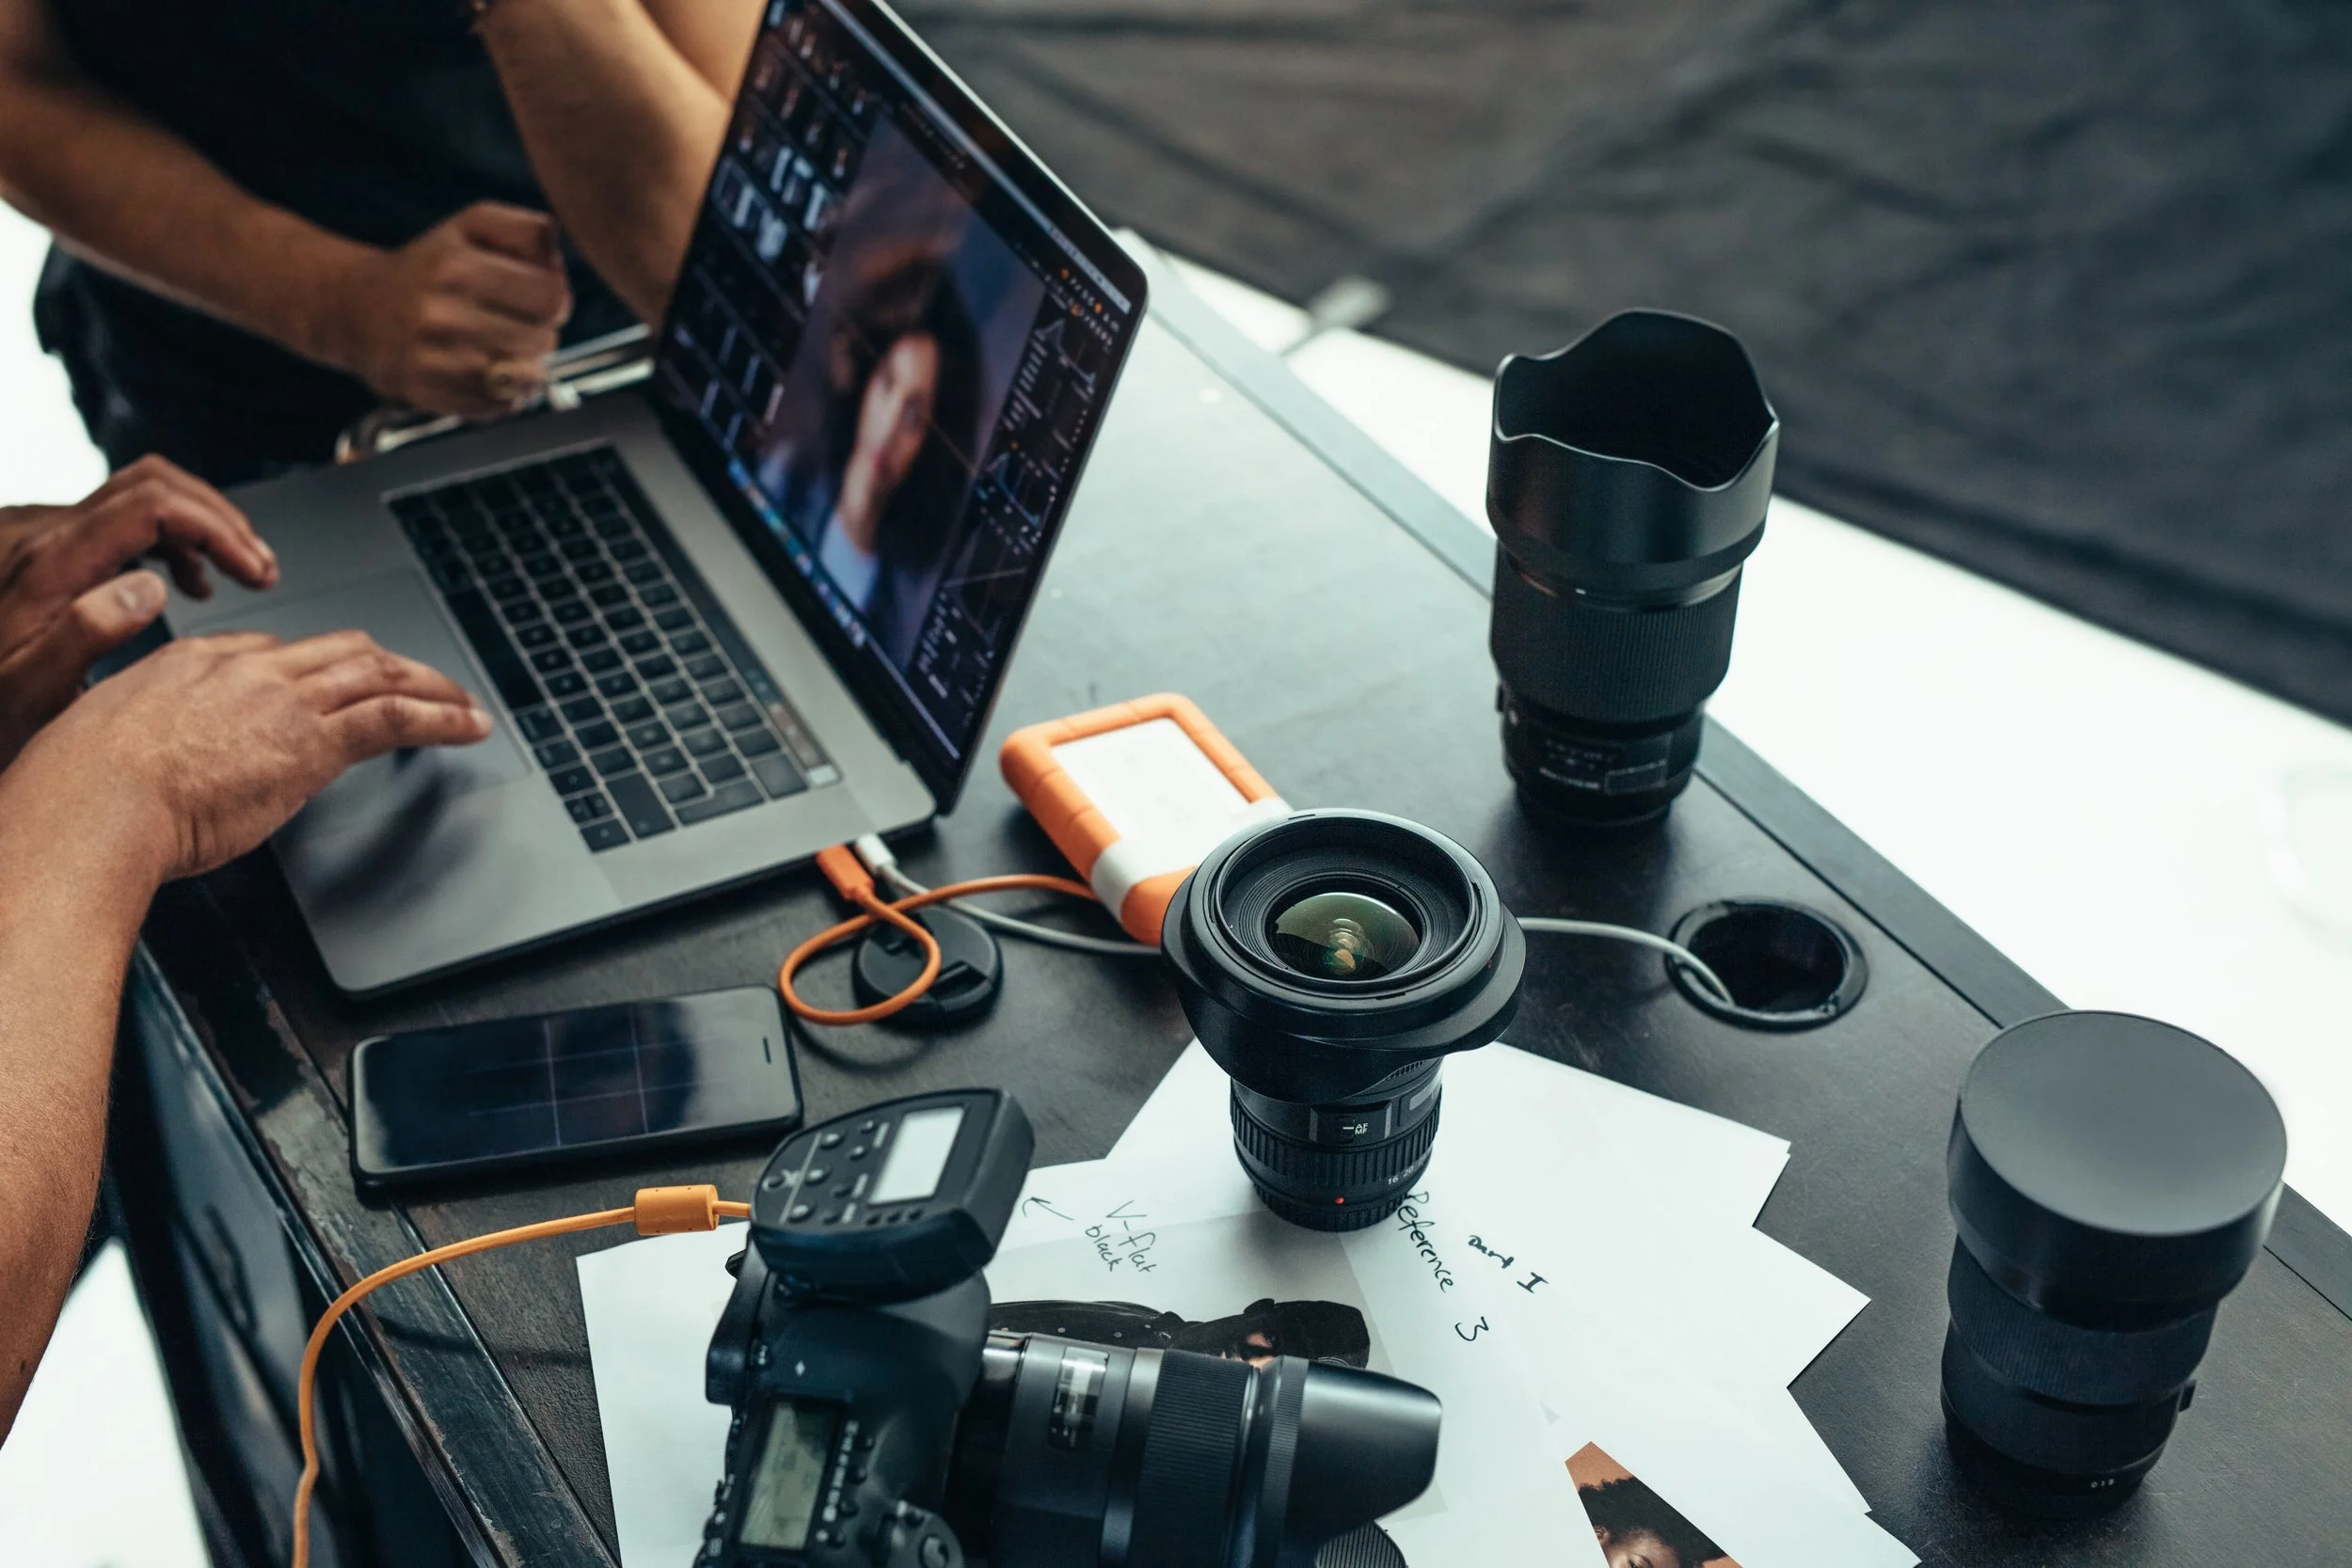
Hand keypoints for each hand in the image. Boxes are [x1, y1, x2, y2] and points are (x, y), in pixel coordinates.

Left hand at [0, 457, 278, 768]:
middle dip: (219, 520)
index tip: (253, 572)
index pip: (153, 504)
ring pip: (140, 494)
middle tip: (259, 569)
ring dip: (199, 526)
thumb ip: (85, 636)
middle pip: (153, 483)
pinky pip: (120, 520)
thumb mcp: (27, 695)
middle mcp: (42, 539)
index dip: (217, 529)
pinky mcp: (44, 554)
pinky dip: (169, 540)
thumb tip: (149, 585)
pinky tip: (182, 581)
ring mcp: (42, 541)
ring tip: (237, 574)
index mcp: (48, 567)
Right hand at [9, 630, 491, 884]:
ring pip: (378, 674)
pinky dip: (442, 717)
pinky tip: (469, 726)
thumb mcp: (107, 738)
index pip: (272, 650)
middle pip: (339, 650)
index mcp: (194, 662)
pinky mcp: (312, 742)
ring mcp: (283, 700)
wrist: (93, 802)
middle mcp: (246, 669)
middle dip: (388, 664)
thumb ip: (149, 735)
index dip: (313, 668)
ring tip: (464, 704)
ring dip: (430, 686)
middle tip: (423, 682)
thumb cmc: (83, 789)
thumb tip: (166, 758)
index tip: (333, 685)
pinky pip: (395, 718)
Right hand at [333, 202, 573, 417]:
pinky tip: (481, 369)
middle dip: (540, 331)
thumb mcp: (473, 226)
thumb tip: (561, 265)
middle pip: (544, 340)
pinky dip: (504, 393)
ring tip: (500, 345)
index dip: (554, 297)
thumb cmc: (430, 265)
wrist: (356, 309)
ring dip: (527, 365)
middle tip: (513, 321)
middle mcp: (444, 317)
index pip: (552, 297)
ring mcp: (437, 363)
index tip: (535, 295)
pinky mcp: (433, 398)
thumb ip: (528, 231)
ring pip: (529, 379)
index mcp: (457, 269)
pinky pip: (503, 407)